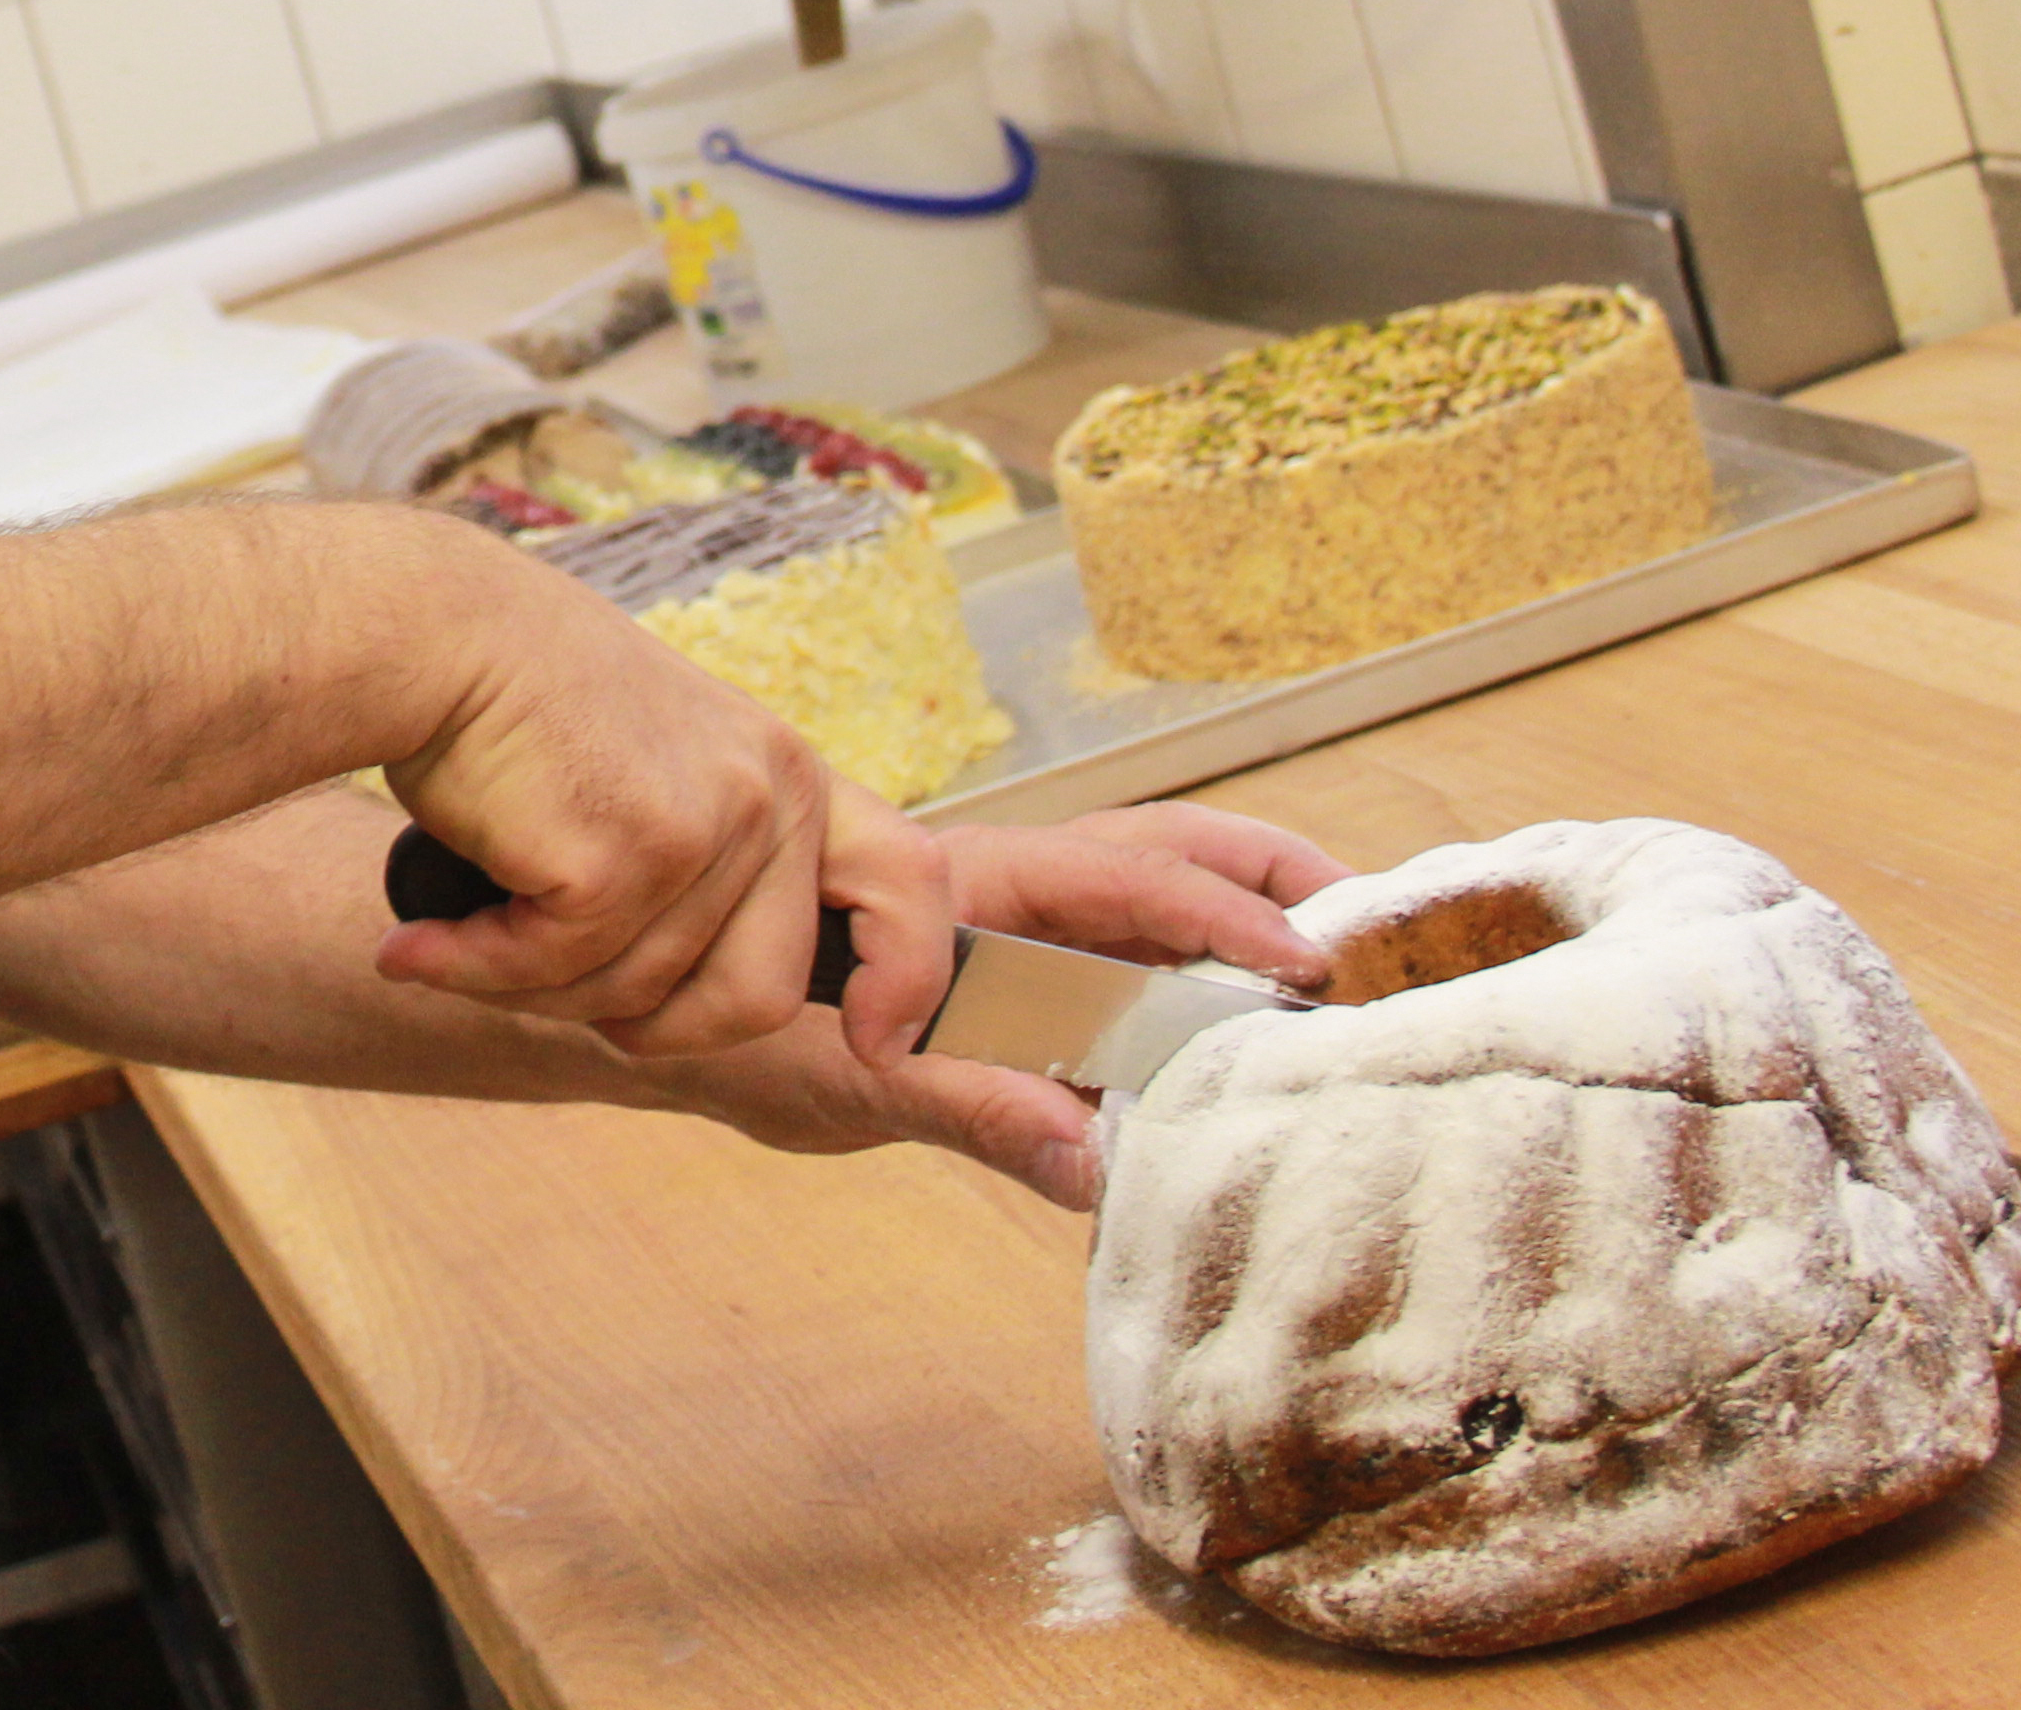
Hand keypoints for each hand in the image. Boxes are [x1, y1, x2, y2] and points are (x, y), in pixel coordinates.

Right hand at [369, 536, 956, 1061]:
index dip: (907, 977)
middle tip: (553, 988)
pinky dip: (478, 970)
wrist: (432, 636)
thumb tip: (694, 1005)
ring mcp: (703, 823)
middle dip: (652, 1026)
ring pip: (638, 997)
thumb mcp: (660, 766)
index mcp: (785, 773)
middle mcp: (767, 793)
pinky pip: (556, 973)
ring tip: (460, 939)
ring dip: (532, 990)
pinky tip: (422, 942)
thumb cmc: (519, 705)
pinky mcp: (623, 854)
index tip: (875, 1044)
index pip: (906, 881)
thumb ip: (709, 861)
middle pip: (758, 998)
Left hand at [612, 803, 1345, 1209]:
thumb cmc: (745, 1034)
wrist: (654, 1018)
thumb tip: (1095, 1166)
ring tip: (1332, 960)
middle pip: (1157, 854)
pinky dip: (1180, 992)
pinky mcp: (1003, 991)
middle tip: (1366, 920)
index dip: (1218, 913)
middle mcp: (1002, 897)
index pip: (1124, 878)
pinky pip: (1108, 976)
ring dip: (1234, 915)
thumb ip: (975, 1108)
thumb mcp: (857, 1079)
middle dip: (1262, 873)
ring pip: (1141, 898)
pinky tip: (1234, 1046)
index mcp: (974, 892)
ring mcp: (1006, 934)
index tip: (1305, 956)